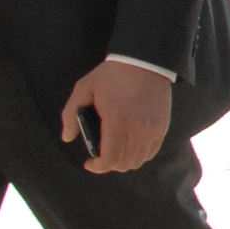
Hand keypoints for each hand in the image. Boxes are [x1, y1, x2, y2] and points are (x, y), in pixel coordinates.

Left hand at [62, 59, 173, 174]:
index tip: (89, 162)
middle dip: (109, 165)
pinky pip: (151, 152)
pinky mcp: (162, 127)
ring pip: (138, 161)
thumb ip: (71, 114)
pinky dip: (139, 155)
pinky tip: (129, 145)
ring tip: (115, 151)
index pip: (110, 159)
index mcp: (117, 121)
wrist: (144, 62)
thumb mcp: (84, 88)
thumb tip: (67, 137)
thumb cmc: (111, 75)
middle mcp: (138, 129)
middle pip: (125, 164)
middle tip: (100, 156)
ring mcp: (152, 129)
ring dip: (124, 161)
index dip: (98, 167)